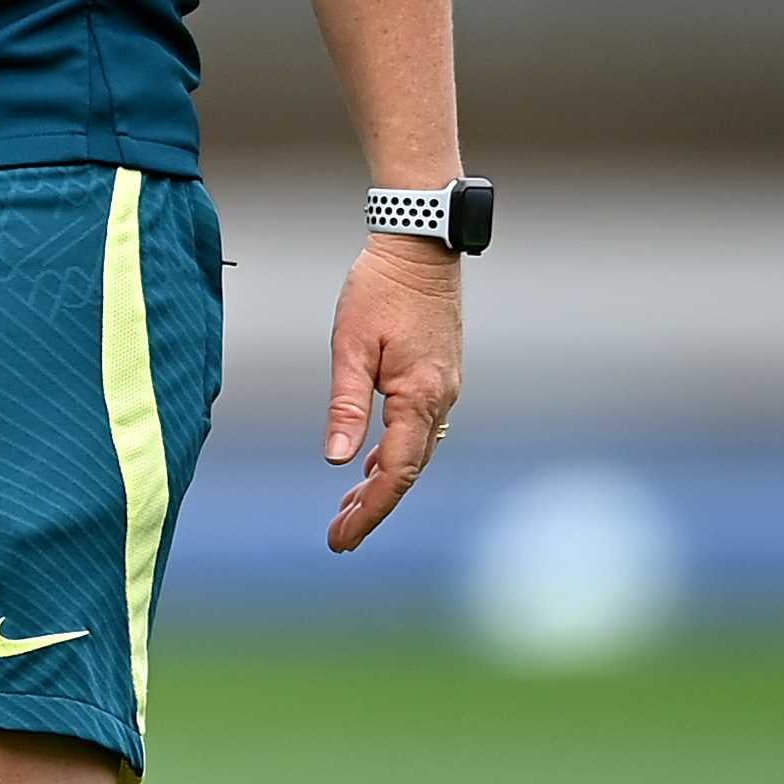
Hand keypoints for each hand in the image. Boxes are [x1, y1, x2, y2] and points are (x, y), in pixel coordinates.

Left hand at [323, 233, 462, 552]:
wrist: (421, 245)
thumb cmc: (380, 288)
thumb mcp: (350, 345)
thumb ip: (346, 404)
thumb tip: (338, 459)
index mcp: (419, 397)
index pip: (396, 473)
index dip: (370, 511)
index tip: (341, 538)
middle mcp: (441, 399)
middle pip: (408, 471)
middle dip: (373, 506)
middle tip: (338, 536)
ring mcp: (445, 388)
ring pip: (416, 452)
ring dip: (383, 482)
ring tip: (348, 508)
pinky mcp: (440, 376)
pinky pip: (420, 430)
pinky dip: (396, 454)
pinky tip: (372, 463)